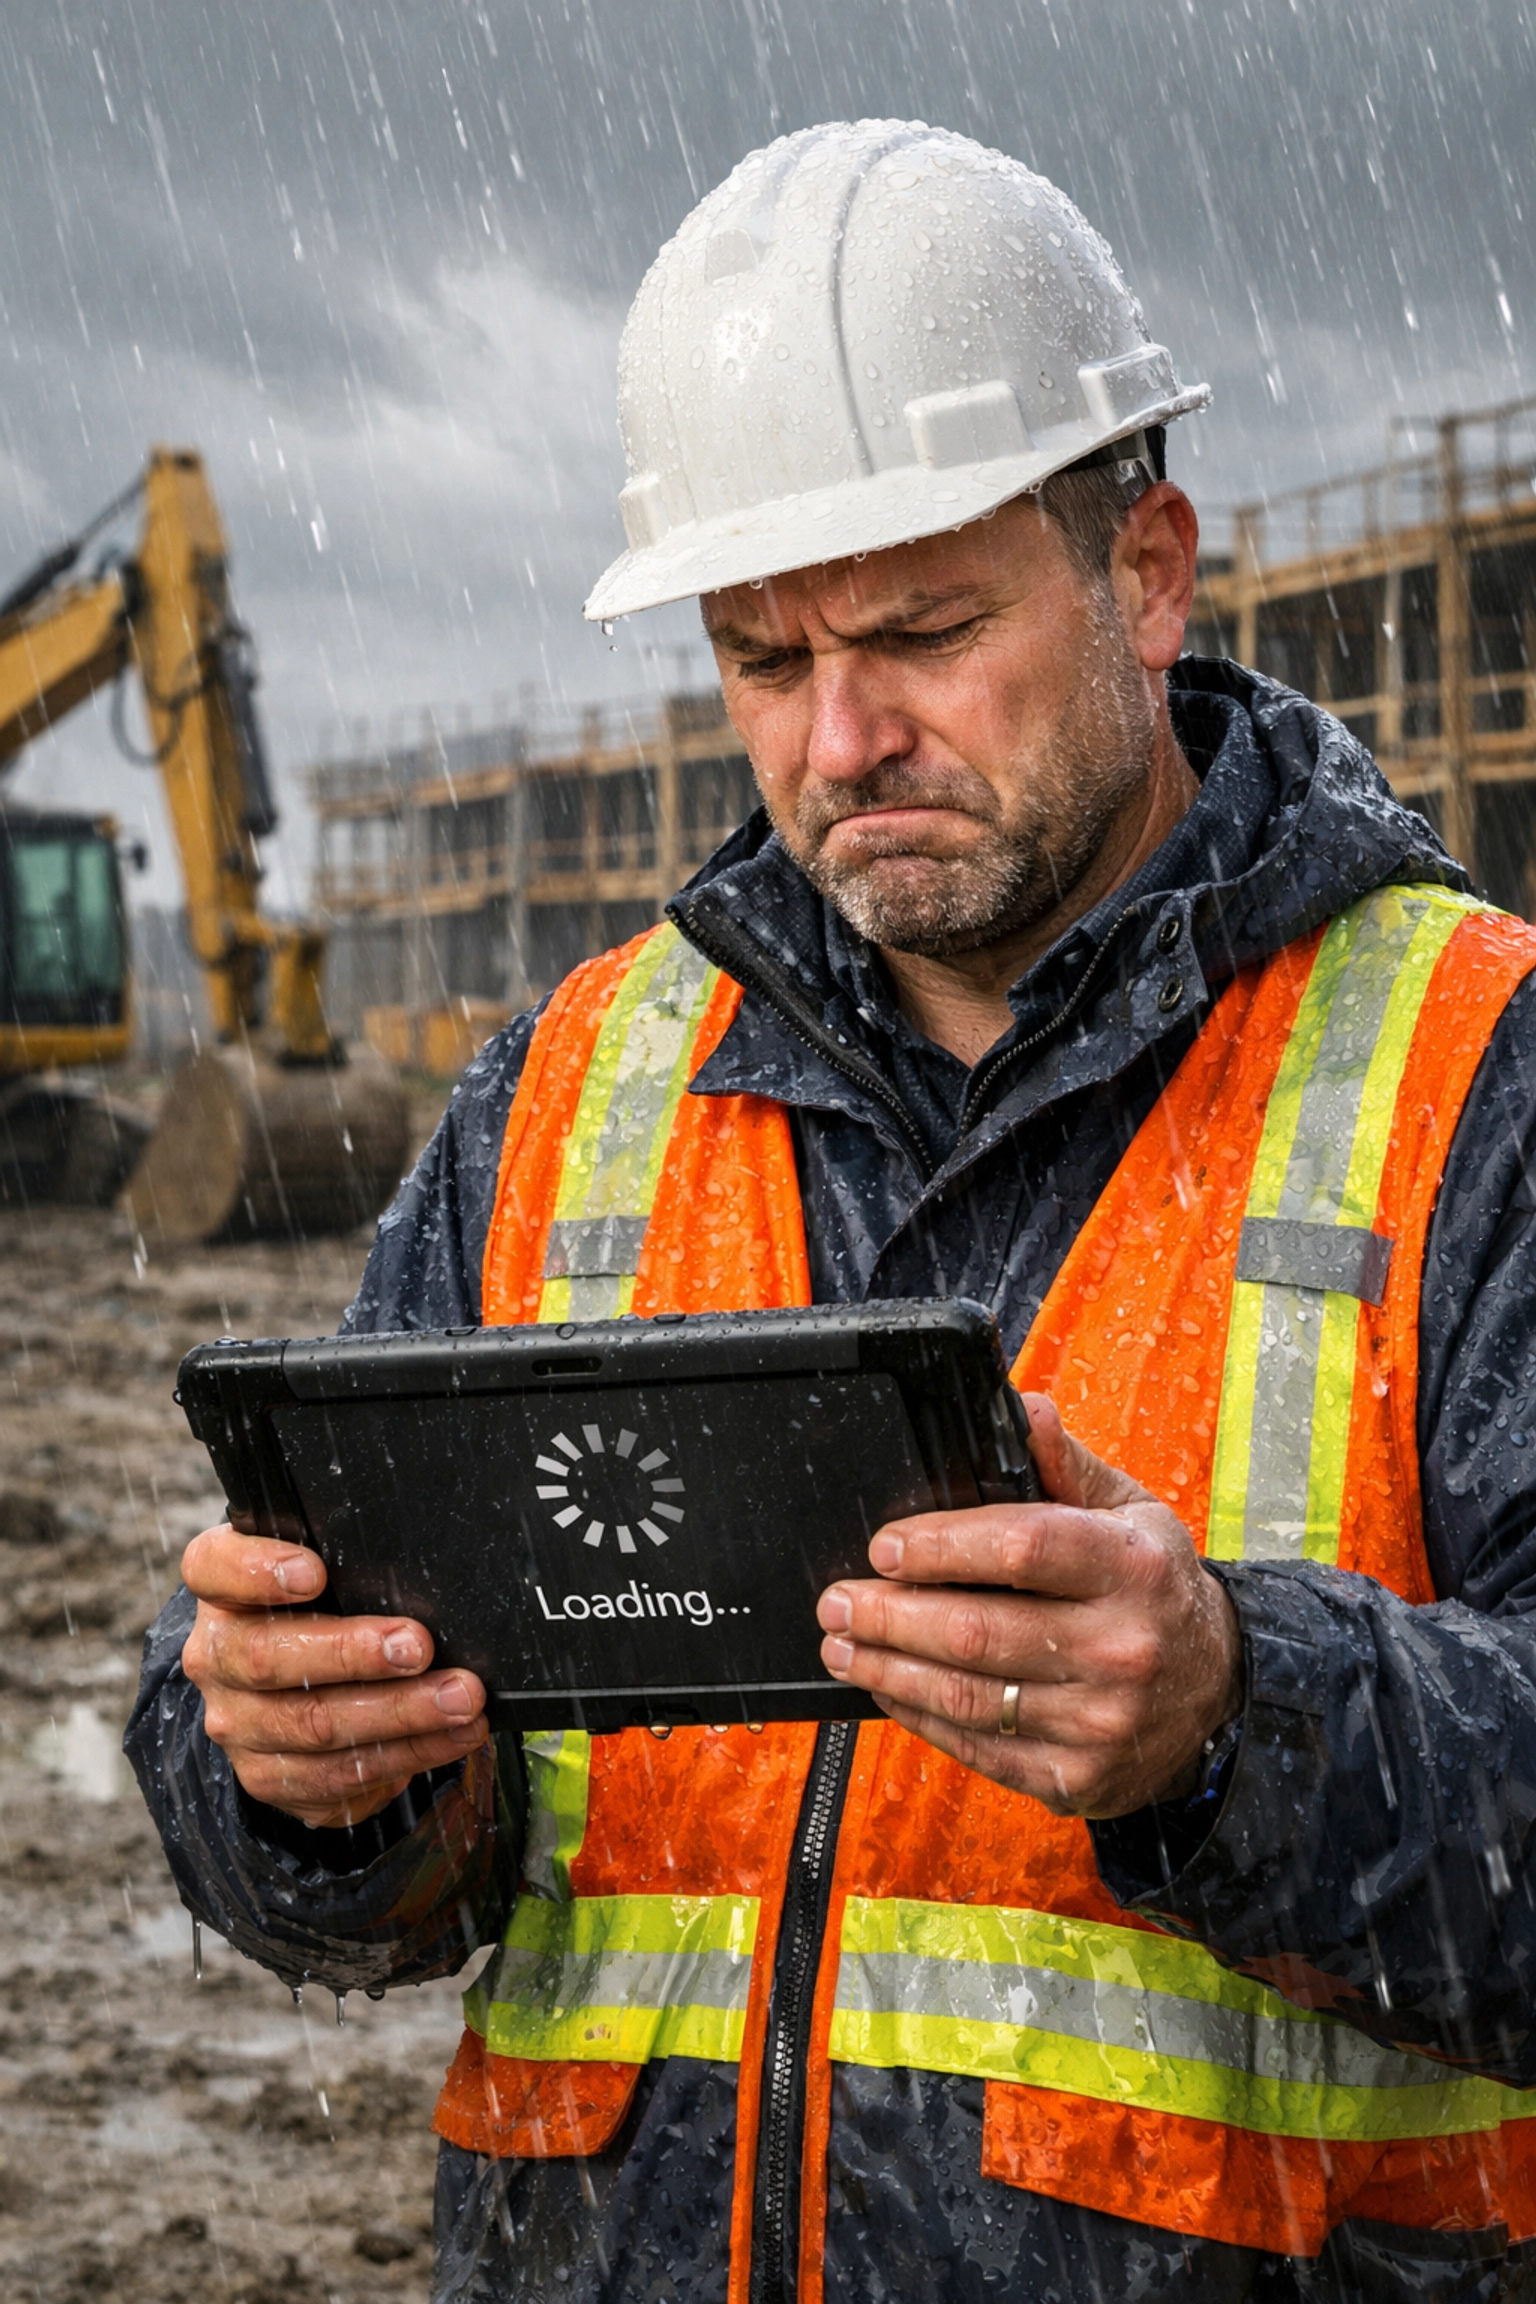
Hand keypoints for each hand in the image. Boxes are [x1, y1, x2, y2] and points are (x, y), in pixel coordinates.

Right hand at [180, 1525, 488, 1828]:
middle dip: (352, 1654)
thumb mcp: (324, 1568)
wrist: (290, 1685)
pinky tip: (454, 1734)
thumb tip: (423, 1563)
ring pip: (312, 1726)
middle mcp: (216, 1657)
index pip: (214, 1568)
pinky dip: (409, 1753)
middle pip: (268, 1658)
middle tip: (417, 1647)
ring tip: (460, 1699)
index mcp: (221, 1591)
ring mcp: (239, 1723)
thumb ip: (351, 1560)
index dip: (258, 1571)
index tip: (314, 1573)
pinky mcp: (269, 1776)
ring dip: (398, 1713)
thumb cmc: (321, 1608)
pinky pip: (340, 1775)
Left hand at [816, 1395, 1241, 1817]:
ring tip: (844, 1646)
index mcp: (1133, 1567)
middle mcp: (1123, 1647)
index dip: (940, 1546)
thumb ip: (1065, 1464)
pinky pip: (980, 1748)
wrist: (1217, 1692)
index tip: (884, 1548)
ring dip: (888, 1670)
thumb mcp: (1130, 1512)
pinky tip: (890, 1690)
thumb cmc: (1154, 1588)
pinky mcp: (1080, 1777)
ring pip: (967, 1696)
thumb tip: (1020, 1410)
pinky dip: (921, 1718)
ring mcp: (1101, 1721)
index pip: (1022, 1548)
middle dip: (889, 1616)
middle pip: (977, 1632)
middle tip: (838, 1602)